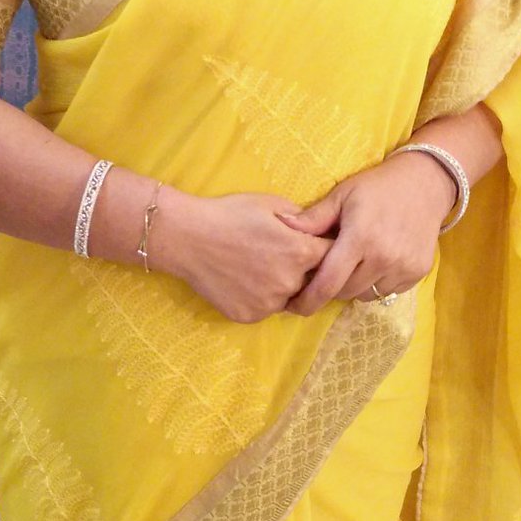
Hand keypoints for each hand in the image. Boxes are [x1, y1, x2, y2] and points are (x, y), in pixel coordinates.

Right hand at [151, 189, 331, 324]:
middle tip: (282, 254)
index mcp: (301, 252)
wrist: (186, 237)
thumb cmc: (229, 214)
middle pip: (314, 280)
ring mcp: (269, 303)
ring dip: (284, 285)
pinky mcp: (249, 316)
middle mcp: (290, 282)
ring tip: (260, 265)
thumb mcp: (273, 204)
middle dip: (307, 269)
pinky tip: (245, 278)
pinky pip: (266, 308)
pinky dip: (262, 297)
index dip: (326, 248)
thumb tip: (320, 230)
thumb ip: (305, 220)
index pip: (333, 255)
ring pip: (290, 297)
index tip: (318, 243)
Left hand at [278, 154, 454, 317]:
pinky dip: (376, 284)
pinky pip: (388, 291)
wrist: (426, 183)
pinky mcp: (418, 272)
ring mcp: (403, 267)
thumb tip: (280, 224)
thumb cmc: (377, 187)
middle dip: (330, 288)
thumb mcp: (342, 195)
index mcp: (360, 238)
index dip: (308, 299)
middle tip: (324, 275)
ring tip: (352, 265)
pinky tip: (375, 263)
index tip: (293, 305)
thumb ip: (313, 217)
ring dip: (354, 287)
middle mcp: (384, 257)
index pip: (328, 283)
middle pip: (345, 292)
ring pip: (366, 295)